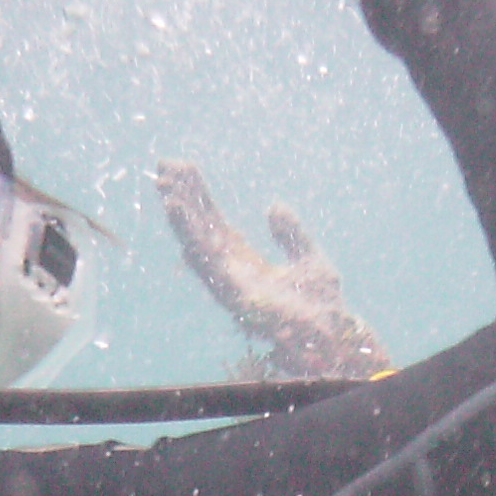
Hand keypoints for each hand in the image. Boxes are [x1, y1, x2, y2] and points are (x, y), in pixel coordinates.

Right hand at [155, 159, 389, 380]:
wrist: (330, 330)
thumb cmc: (322, 303)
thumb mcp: (308, 256)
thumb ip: (290, 233)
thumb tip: (274, 206)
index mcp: (246, 262)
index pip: (216, 224)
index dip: (201, 198)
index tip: (185, 170)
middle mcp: (232, 271)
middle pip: (202, 228)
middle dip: (184, 198)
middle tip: (165, 165)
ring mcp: (228, 281)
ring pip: (197, 241)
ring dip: (180, 214)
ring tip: (164, 184)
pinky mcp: (230, 289)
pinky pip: (205, 258)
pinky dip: (189, 233)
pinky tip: (177, 210)